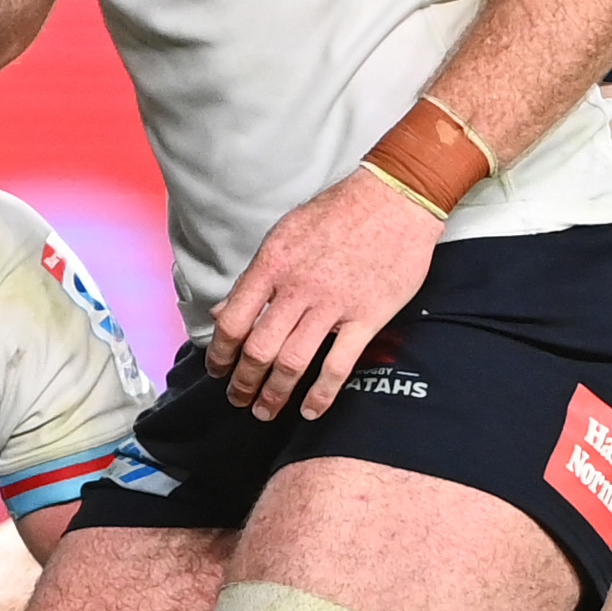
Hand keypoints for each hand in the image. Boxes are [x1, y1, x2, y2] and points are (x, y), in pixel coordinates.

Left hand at [204, 168, 439, 420]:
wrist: (394, 199)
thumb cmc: (337, 213)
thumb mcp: (284, 234)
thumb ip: (255, 277)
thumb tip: (223, 310)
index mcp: (272, 265)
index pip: (233, 319)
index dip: (220, 352)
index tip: (217, 369)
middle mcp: (297, 287)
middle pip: (259, 348)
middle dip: (243, 381)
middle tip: (238, 398)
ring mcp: (333, 304)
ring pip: (293, 361)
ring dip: (274, 393)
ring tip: (264, 410)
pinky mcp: (367, 317)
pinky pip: (338, 365)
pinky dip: (321, 394)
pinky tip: (310, 411)